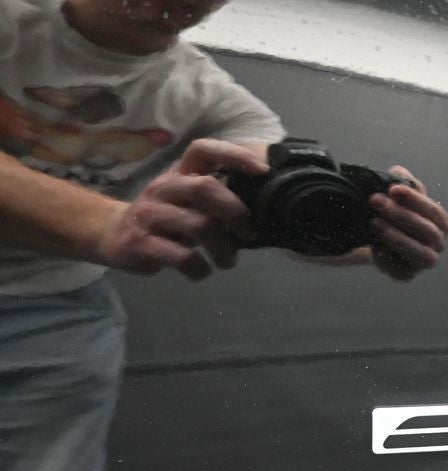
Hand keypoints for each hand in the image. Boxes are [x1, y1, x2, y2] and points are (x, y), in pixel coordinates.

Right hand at [95, 139, 266, 280]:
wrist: (112, 234)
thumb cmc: (165, 217)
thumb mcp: (186, 200)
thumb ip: (215, 197)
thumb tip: (261, 208)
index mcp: (179, 173)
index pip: (203, 150)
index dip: (234, 154)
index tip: (263, 171)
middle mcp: (164, 188)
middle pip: (205, 188)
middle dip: (235, 212)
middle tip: (249, 233)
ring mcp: (150, 215)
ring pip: (199, 226)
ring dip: (224, 249)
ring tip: (227, 260)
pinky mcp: (141, 243)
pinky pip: (182, 256)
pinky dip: (200, 268)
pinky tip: (202, 271)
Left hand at [367, 166, 447, 280]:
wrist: (374, 235)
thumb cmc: (393, 210)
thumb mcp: (398, 193)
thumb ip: (401, 181)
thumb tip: (397, 173)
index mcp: (440, 222)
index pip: (434, 211)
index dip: (415, 200)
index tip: (393, 189)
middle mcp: (437, 243)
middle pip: (428, 231)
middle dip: (401, 215)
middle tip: (376, 201)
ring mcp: (424, 262)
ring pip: (420, 254)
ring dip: (397, 238)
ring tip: (374, 223)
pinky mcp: (407, 275)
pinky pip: (400, 269)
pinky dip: (387, 258)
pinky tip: (374, 246)